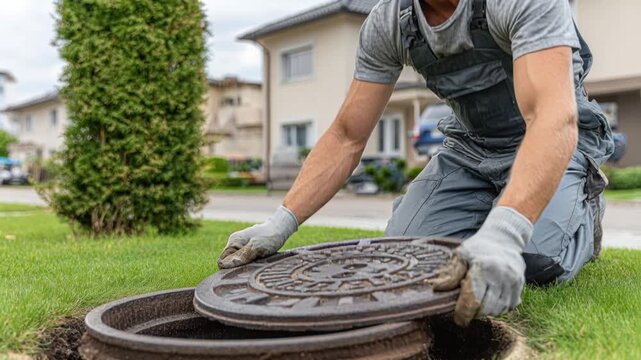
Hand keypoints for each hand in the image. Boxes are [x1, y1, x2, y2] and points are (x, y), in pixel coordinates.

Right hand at [217, 206, 297, 268]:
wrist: (281, 229)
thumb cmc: (269, 237)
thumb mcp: (256, 247)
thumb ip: (241, 256)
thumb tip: (225, 265)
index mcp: (233, 242)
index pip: (222, 261)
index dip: (229, 268)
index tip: (242, 270)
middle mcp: (235, 244)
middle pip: (230, 263)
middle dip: (238, 267)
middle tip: (252, 267)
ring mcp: (241, 246)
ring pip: (238, 262)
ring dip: (246, 265)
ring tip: (257, 263)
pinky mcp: (248, 249)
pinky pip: (245, 260)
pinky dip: (251, 263)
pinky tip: (259, 261)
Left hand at [431, 207, 532, 326]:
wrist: (502, 239)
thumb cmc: (477, 248)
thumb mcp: (460, 255)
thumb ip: (450, 273)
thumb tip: (437, 288)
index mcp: (483, 267)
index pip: (473, 299)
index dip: (463, 313)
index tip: (458, 319)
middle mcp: (501, 275)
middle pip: (486, 308)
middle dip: (474, 313)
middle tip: (466, 309)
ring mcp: (513, 280)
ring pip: (499, 309)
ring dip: (486, 311)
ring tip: (477, 302)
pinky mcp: (520, 285)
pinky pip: (509, 306)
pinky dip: (498, 308)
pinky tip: (490, 300)